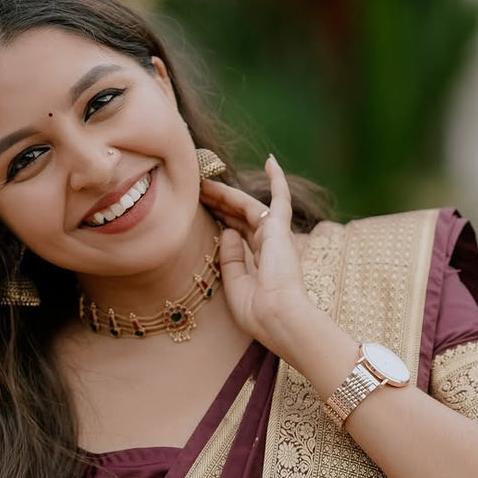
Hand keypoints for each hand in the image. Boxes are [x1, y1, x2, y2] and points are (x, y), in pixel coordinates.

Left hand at [199, 154, 321, 355]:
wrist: (277, 317)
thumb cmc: (257, 312)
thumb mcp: (234, 284)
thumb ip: (230, 258)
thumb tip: (228, 231)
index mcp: (258, 264)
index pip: (237, 234)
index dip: (220, 220)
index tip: (200, 209)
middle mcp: (268, 247)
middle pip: (239, 217)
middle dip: (217, 204)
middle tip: (196, 190)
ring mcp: (275, 237)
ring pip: (248, 206)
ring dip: (227, 193)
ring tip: (204, 181)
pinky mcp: (281, 230)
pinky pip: (281, 199)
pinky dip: (277, 180)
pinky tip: (270, 161)